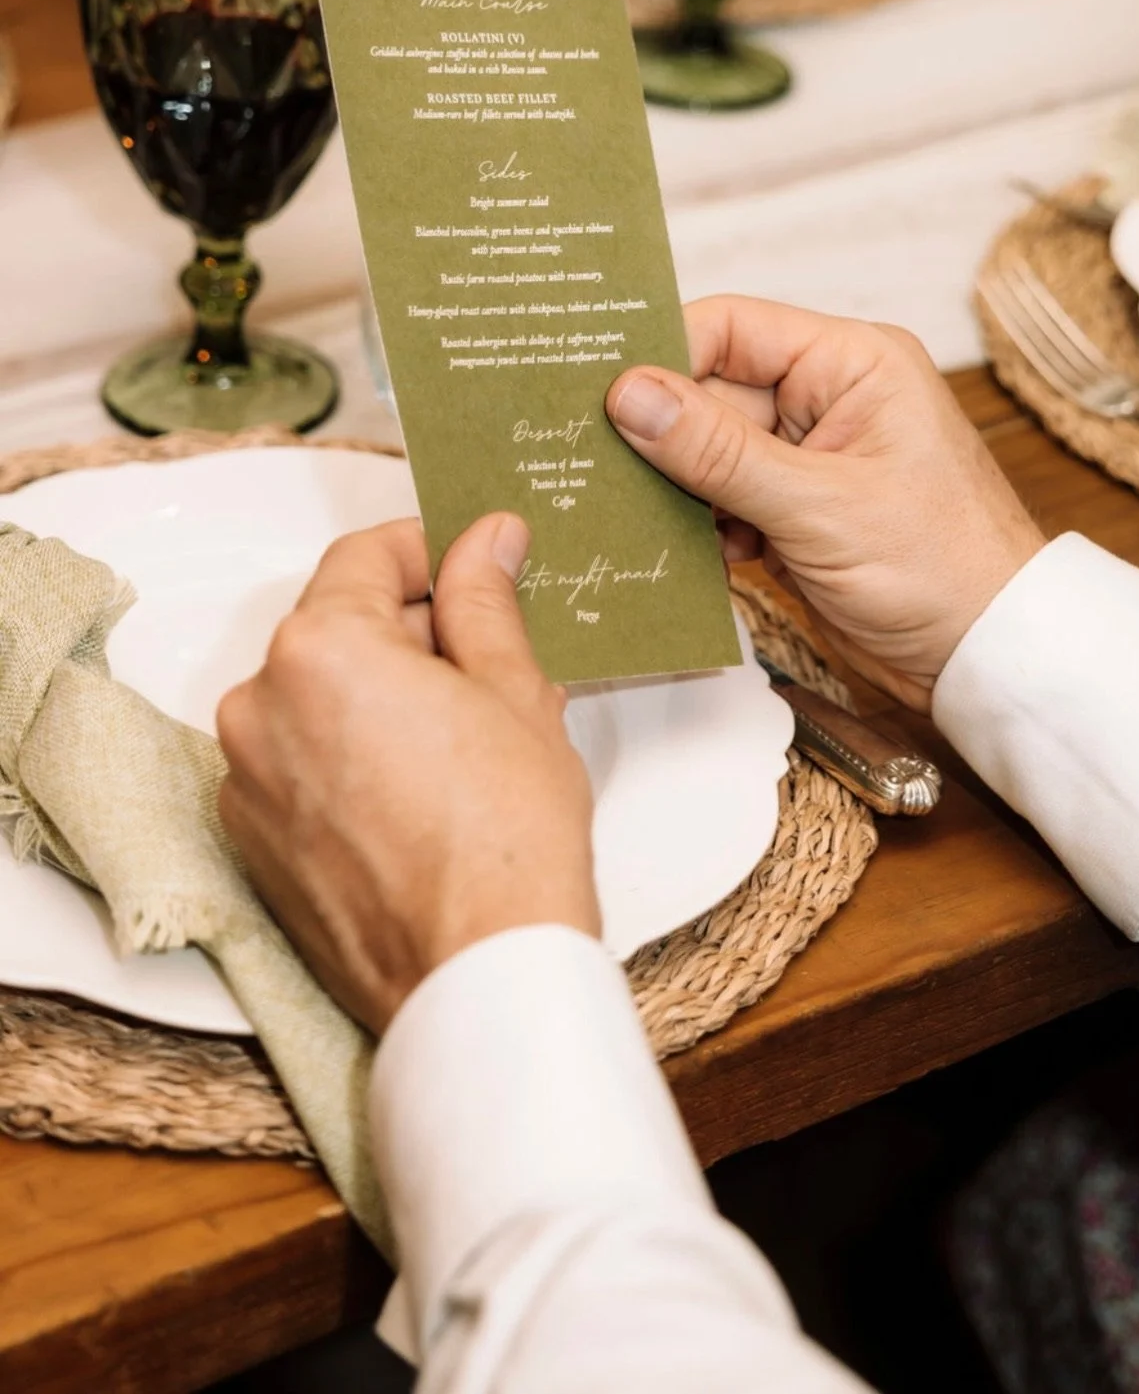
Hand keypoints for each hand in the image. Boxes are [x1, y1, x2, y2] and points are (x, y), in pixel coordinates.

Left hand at [217, 514, 598, 1036]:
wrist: (477, 976)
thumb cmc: (506, 842)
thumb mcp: (514, 691)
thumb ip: (484, 600)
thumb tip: (484, 539)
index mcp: (319, 649)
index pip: (367, 557)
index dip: (431, 551)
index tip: (475, 562)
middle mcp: (259, 706)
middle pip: (337, 629)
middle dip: (411, 633)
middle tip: (492, 661)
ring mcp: (247, 779)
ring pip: (318, 699)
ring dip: (382, 697)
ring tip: (466, 736)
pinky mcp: (252, 841)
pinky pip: (300, 764)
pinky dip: (350, 758)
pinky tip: (422, 789)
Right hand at [607, 297, 1044, 713]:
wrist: (986, 655)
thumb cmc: (942, 567)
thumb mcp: (819, 505)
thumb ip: (718, 451)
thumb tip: (631, 396)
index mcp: (850, 362)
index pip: (730, 328)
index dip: (663, 356)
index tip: (603, 396)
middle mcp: (825, 398)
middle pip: (709, 391)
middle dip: (663, 435)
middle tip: (599, 465)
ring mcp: (808, 457)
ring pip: (707, 451)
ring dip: (680, 489)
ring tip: (649, 519)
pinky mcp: (795, 511)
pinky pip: (723, 499)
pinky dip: (703, 526)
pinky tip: (699, 555)